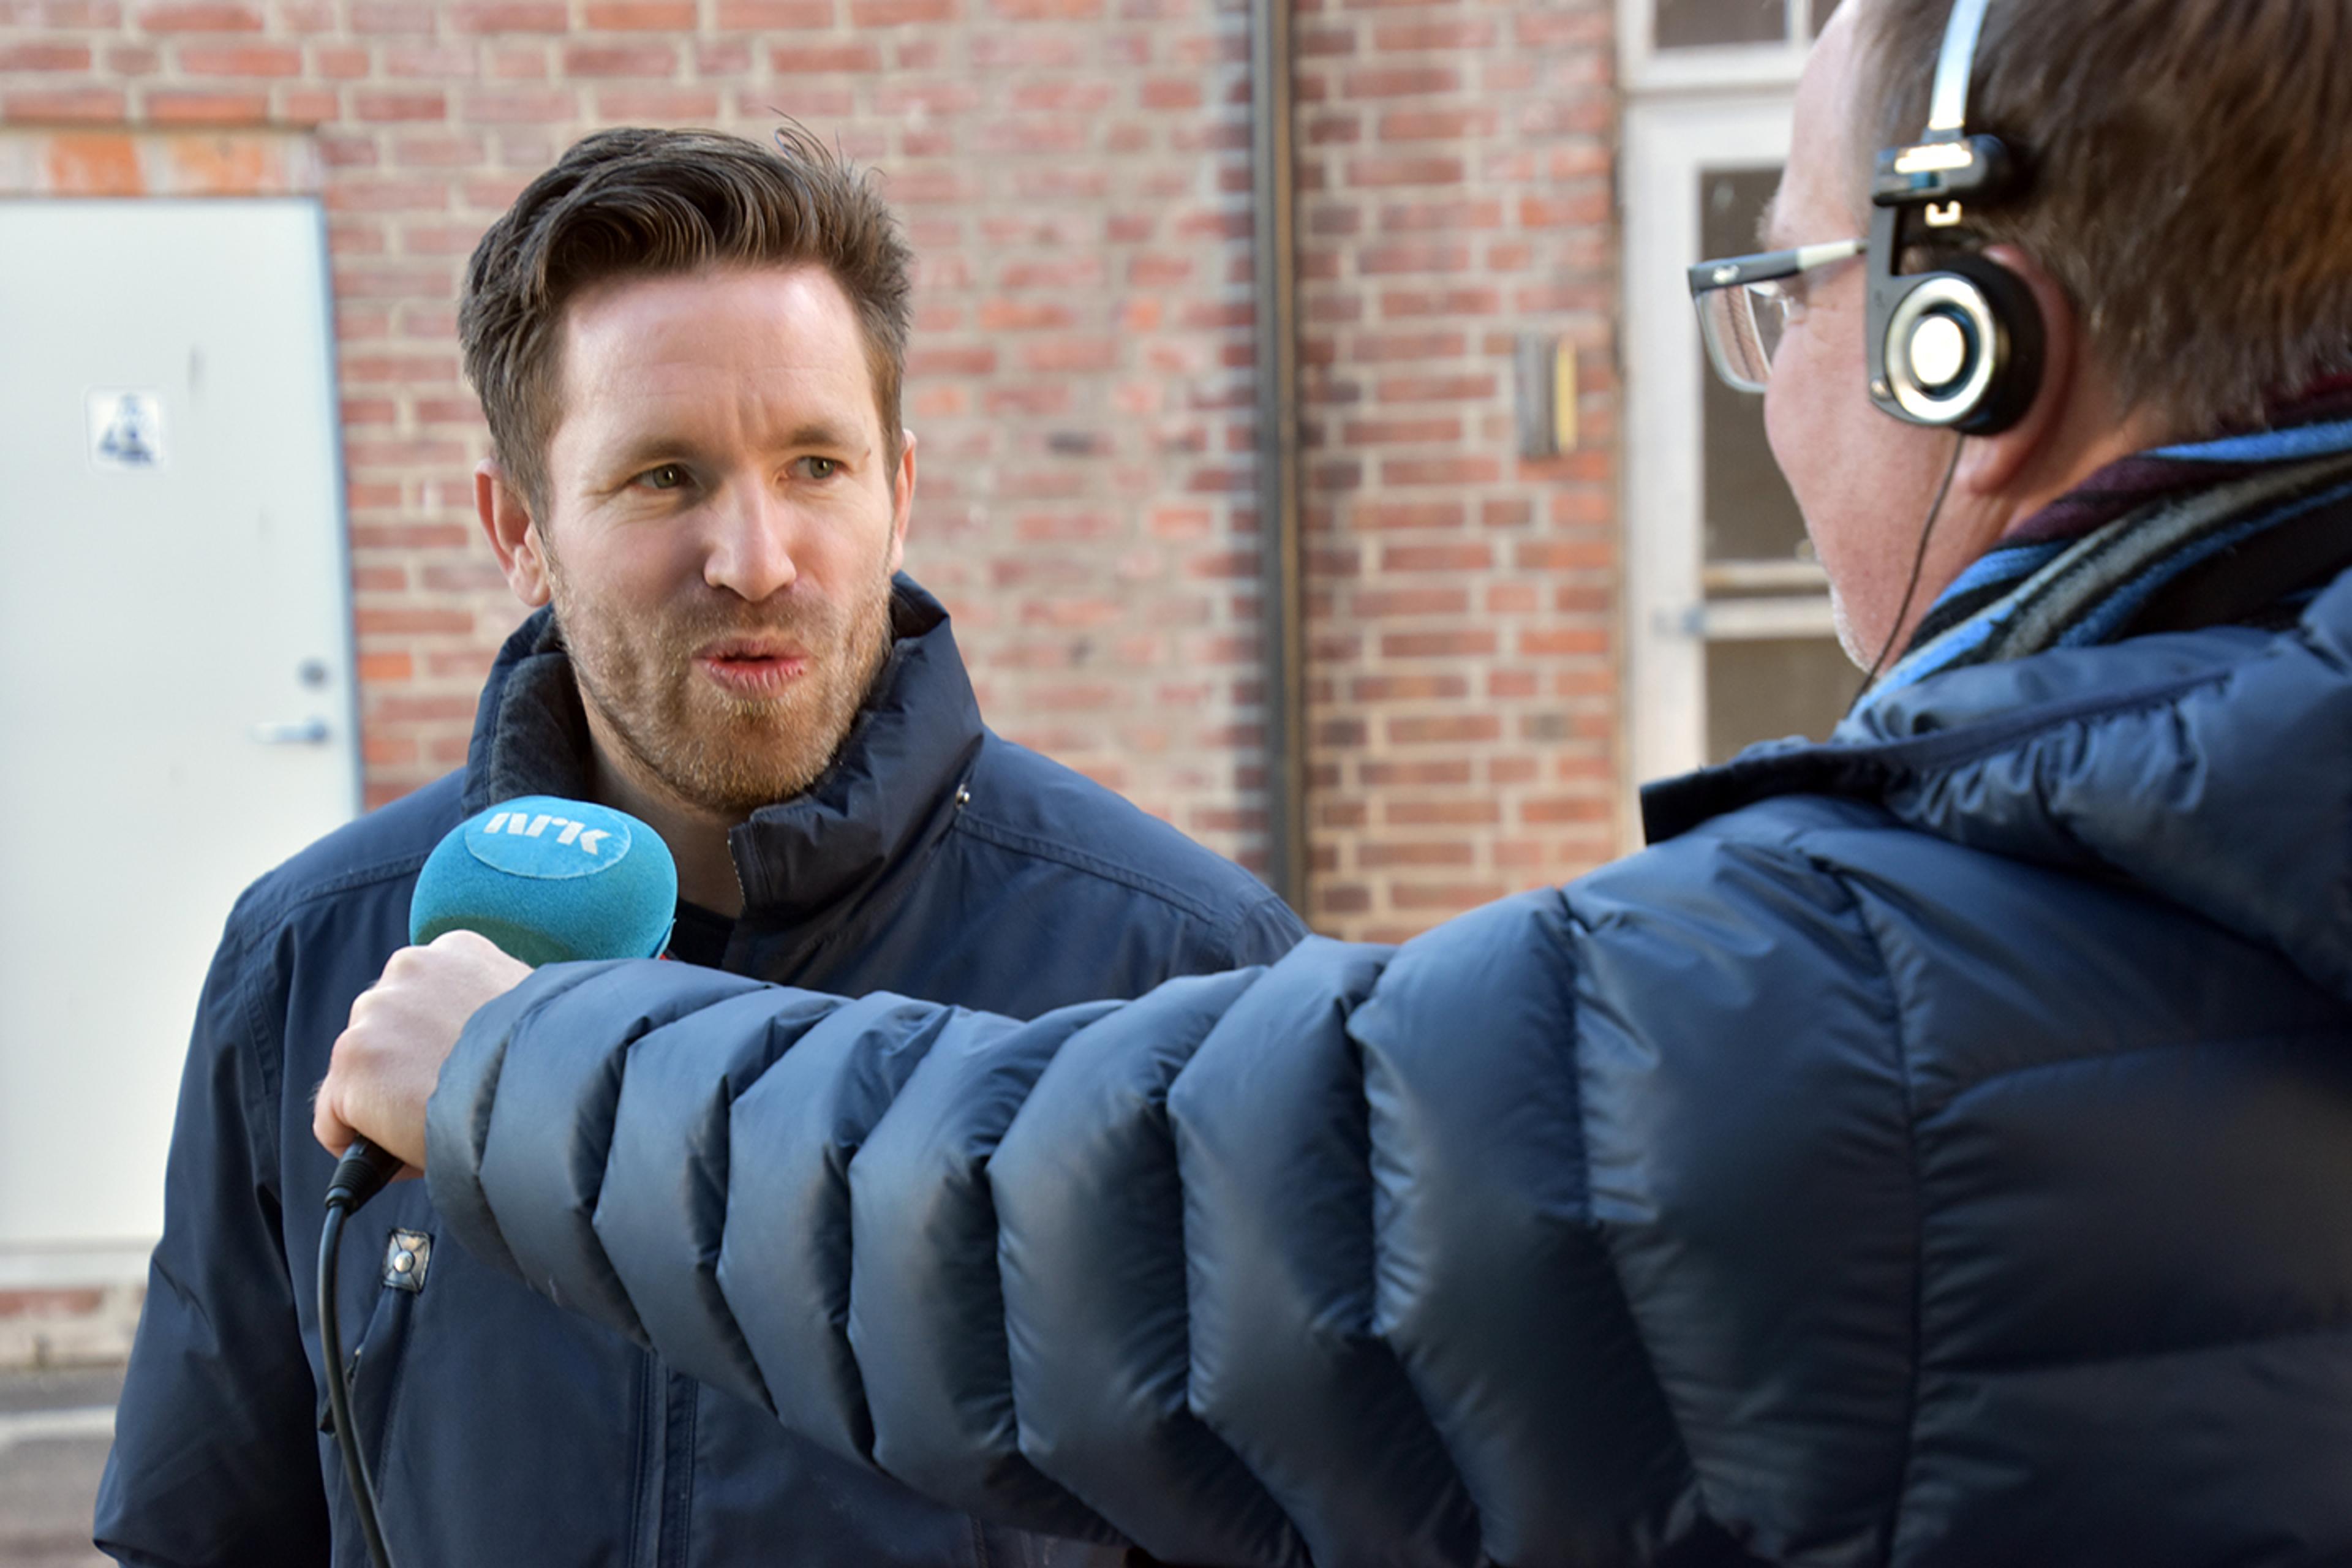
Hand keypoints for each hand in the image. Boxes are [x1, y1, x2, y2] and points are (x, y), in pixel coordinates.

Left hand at [314, 930, 530, 1173]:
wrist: (550, 1089)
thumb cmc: (553, 1064)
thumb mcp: (524, 1016)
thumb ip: (485, 1015)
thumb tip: (464, 1057)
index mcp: (455, 950)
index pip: (418, 999)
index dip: (434, 1046)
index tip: (459, 1072)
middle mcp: (409, 967)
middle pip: (382, 1034)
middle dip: (404, 1070)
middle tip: (448, 1102)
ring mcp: (376, 1011)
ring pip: (358, 1076)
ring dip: (383, 1102)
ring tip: (431, 1124)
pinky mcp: (353, 1059)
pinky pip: (333, 1121)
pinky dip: (359, 1142)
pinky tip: (403, 1147)